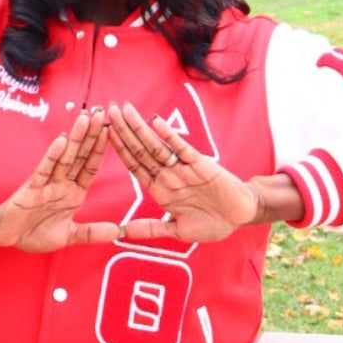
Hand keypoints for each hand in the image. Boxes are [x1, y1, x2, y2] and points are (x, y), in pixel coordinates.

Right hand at [0, 111, 120, 250]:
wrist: (7, 237)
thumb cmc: (34, 233)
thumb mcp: (69, 236)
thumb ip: (92, 232)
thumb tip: (117, 231)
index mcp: (73, 193)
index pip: (90, 167)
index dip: (100, 150)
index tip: (113, 130)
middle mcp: (62, 184)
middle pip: (80, 156)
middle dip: (92, 135)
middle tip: (103, 112)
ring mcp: (47, 184)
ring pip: (65, 158)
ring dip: (76, 138)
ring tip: (86, 117)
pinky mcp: (31, 189)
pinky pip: (44, 170)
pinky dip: (53, 156)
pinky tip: (61, 140)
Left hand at [109, 103, 261, 242]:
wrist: (240, 216)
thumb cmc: (212, 223)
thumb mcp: (178, 231)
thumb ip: (151, 229)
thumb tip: (122, 233)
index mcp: (160, 189)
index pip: (134, 165)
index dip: (118, 149)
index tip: (102, 133)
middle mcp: (168, 176)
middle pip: (140, 150)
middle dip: (123, 130)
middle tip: (106, 109)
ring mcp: (183, 168)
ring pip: (156, 146)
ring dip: (139, 128)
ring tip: (124, 109)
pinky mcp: (201, 164)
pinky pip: (182, 149)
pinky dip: (170, 136)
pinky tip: (156, 122)